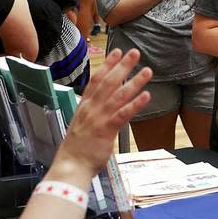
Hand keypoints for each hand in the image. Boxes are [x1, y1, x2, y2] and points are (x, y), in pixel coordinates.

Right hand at [51, 48, 151, 181]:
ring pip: (118, 95)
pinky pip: (123, 114)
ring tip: (147, 71)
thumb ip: (92, 116)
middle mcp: (91, 108)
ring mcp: (98, 118)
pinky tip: (146, 95)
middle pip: (108, 82)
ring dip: (134, 82)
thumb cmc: (77, 150)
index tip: (116, 52)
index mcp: (84, 106)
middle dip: (122, 66)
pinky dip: (135, 104)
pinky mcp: (106, 130)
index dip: (107, 65)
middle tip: (135, 52)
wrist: (71, 166)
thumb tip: (101, 111)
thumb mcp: (82, 127)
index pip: (96, 80)